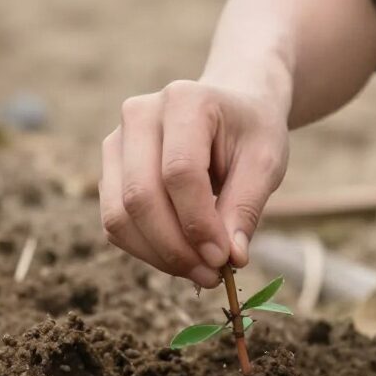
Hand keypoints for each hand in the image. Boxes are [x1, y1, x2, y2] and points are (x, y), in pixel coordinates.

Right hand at [99, 78, 289, 288]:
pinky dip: (146, 250)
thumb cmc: (251, 133)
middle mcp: (140, 115)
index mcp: (184, 100)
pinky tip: (182, 257)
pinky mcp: (109, 170)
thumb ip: (246, 207)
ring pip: (119, 215)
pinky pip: (115, 223)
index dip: (199, 223)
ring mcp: (117, 141)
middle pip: (140, 196)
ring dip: (158, 255)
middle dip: (175, 247)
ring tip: (200, 272)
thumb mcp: (266, 162)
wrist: (232, 112)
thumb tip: (231, 259)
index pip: (179, 172)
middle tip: (211, 275)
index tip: (225, 259)